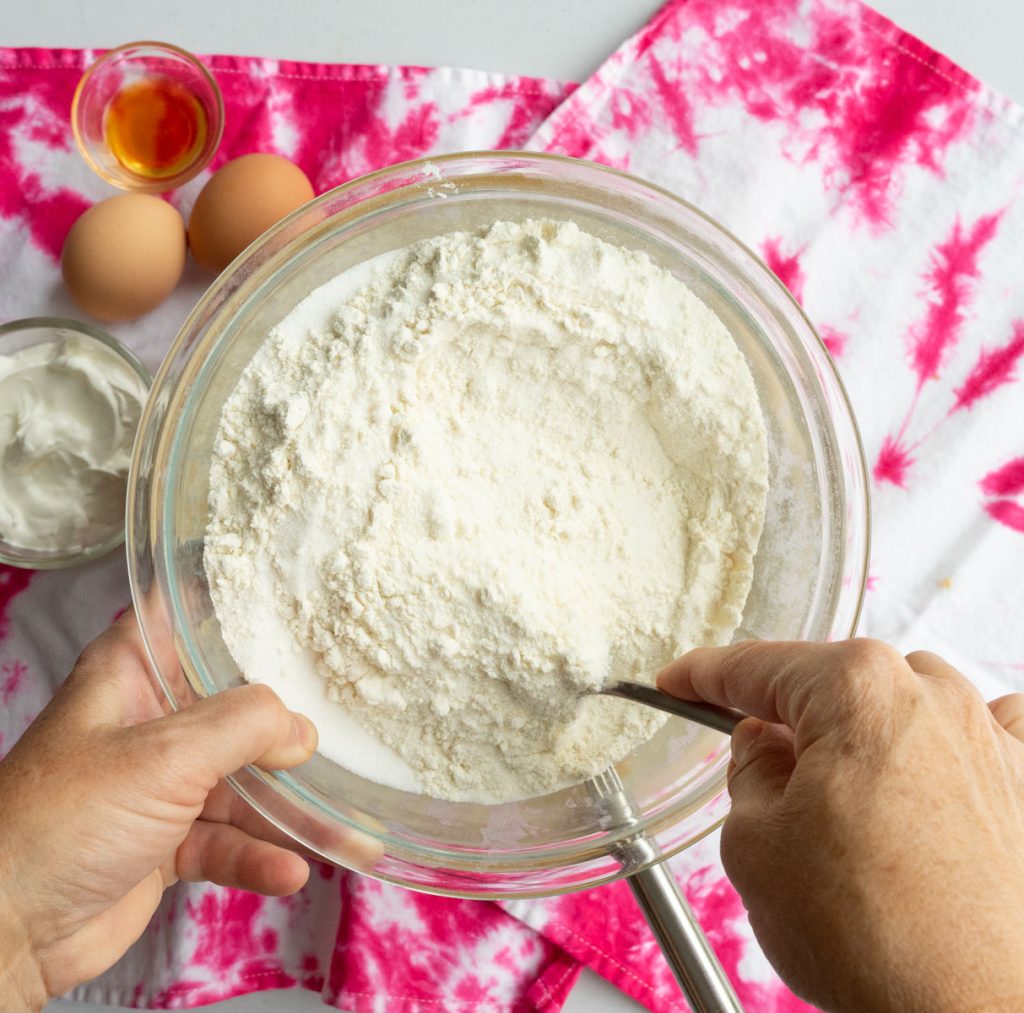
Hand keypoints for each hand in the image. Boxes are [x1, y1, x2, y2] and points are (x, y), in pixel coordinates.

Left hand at [0, 611, 318, 1008]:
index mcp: (131, 674)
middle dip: (287, 719)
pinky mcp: (167, 843)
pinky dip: (260, 856)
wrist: (7, 931)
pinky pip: (228, 841)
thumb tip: (302, 731)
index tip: (299, 601)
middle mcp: (149, 722)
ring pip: (241, 783)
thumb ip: (245, 726)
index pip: (184, 615)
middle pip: (232, 705)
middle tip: (346, 721)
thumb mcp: (166, 755)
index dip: (235, 602)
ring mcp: (159, 785)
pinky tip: (290, 871)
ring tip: (344, 829)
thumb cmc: (64, 820)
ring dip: (289, 809)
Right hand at [658, 640, 1023, 1012]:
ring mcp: (993, 739)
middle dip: (794, 723)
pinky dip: (955, 746)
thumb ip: (748, 771)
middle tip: (764, 778)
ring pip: (909, 702)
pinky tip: (937, 781)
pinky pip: (994, 732)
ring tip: (850, 804)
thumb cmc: (872, 936)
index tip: (682, 681)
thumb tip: (762, 747)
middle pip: (836, 686)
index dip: (705, 675)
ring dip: (870, 734)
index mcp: (855, 691)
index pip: (758, 667)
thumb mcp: (754, 843)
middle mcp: (933, 697)